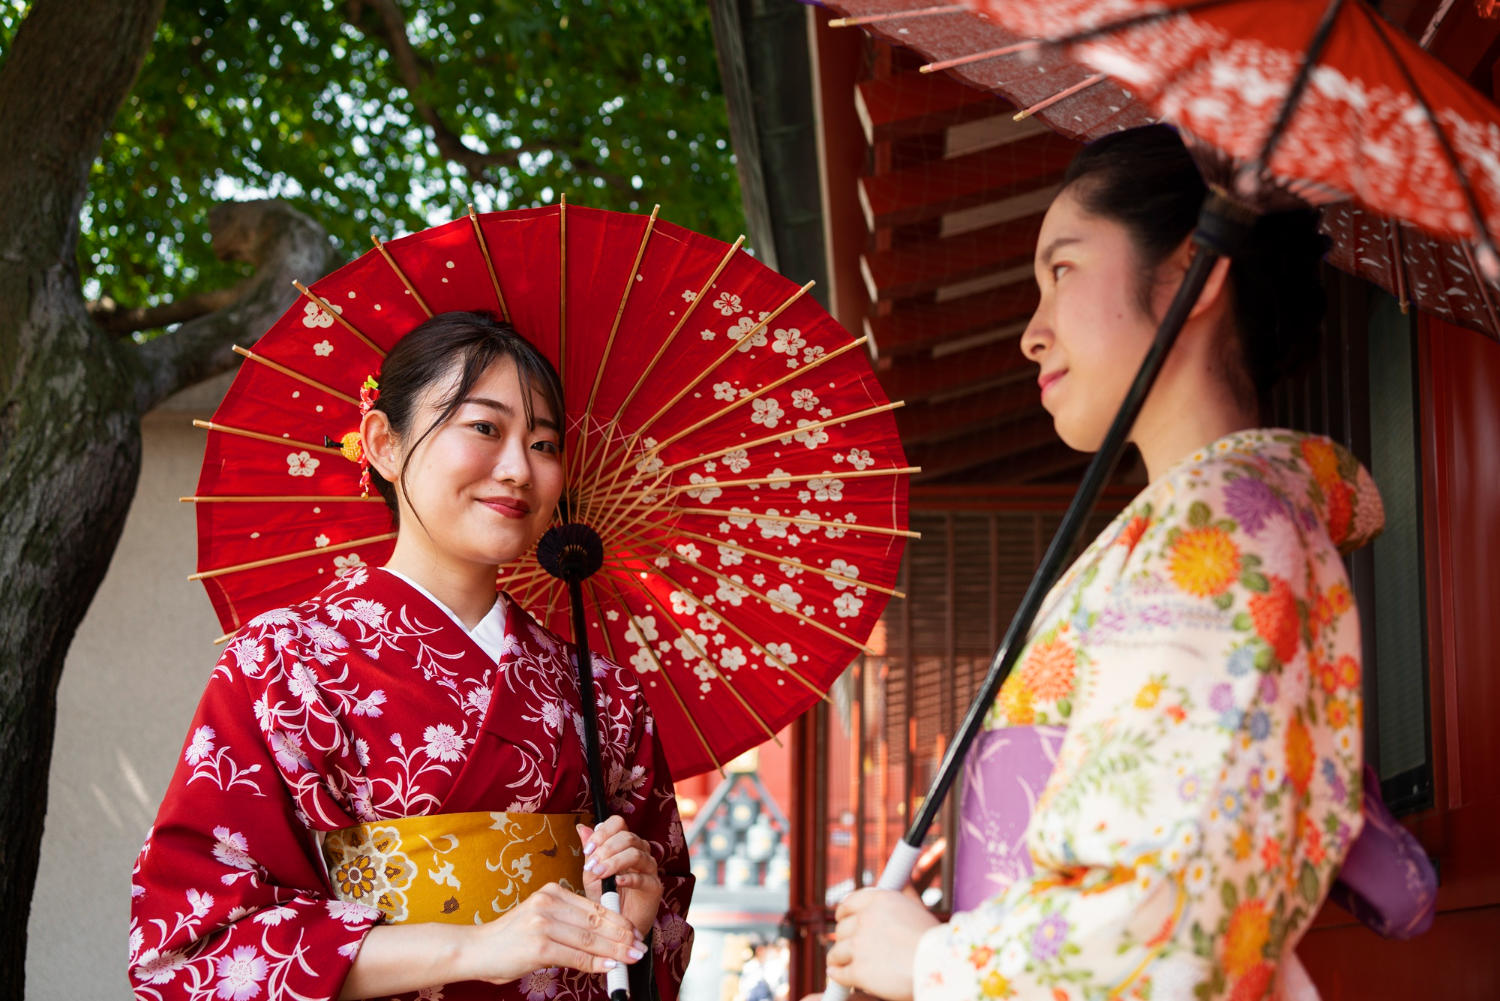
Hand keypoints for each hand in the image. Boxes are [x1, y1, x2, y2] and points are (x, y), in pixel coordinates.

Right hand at [458, 881, 647, 984]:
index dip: (618, 921)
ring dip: (615, 950)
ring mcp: (543, 924)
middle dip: (622, 936)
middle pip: (596, 921)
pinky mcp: (539, 946)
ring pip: (590, 938)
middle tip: (639, 946)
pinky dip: (595, 962)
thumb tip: (603, 940)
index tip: (633, 932)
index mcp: (551, 892)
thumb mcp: (541, 921)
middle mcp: (549, 903)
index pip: (594, 907)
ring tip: (631, 957)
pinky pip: (576, 955)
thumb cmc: (509, 939)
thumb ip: (568, 924)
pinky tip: (608, 966)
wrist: (475, 949)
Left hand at [578, 817, 663, 938]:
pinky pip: (643, 877)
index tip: (588, 849)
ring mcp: (649, 868)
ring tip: (599, 873)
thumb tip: (582, 827)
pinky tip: (616, 882)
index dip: (603, 832)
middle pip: (628, 837)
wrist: (615, 925)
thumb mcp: (592, 873)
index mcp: (624, 844)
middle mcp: (640, 852)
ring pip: (636, 854)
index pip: (619, 824)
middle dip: (606, 849)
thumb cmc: (604, 897)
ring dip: (614, 862)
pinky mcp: (654, 887)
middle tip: (591, 865)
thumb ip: (591, 852)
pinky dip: (628, 878)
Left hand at [824, 888, 938, 1000]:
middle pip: (841, 929)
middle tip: (854, 949)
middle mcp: (865, 918)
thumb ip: (904, 893)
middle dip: (846, 940)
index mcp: (879, 900)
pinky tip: (844, 980)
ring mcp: (859, 944)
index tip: (843, 920)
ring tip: (846, 965)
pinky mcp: (858, 970)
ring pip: (836, 952)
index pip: (847, 903)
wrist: (942, 967)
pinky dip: (839, 977)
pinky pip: (838, 973)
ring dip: (840, 960)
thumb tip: (902, 877)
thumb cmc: (934, 941)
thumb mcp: (918, 909)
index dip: (843, 914)